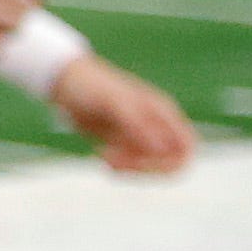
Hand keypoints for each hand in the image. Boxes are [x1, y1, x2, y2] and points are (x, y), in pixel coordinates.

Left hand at [54, 56, 196, 175]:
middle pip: (170, 161)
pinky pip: (133, 165)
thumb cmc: (90, 85)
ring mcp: (140, 135)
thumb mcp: (113, 102)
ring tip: (104, 158)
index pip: (188, 146)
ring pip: (151, 166)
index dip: (172, 161)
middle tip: (117, 162)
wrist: (64, 81)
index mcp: (163, 112)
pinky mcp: (123, 143)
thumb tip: (159, 148)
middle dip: (146, 168)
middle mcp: (156, 125)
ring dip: (131, 169)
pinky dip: (120, 167)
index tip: (143, 160)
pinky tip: (101, 157)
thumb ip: (136, 123)